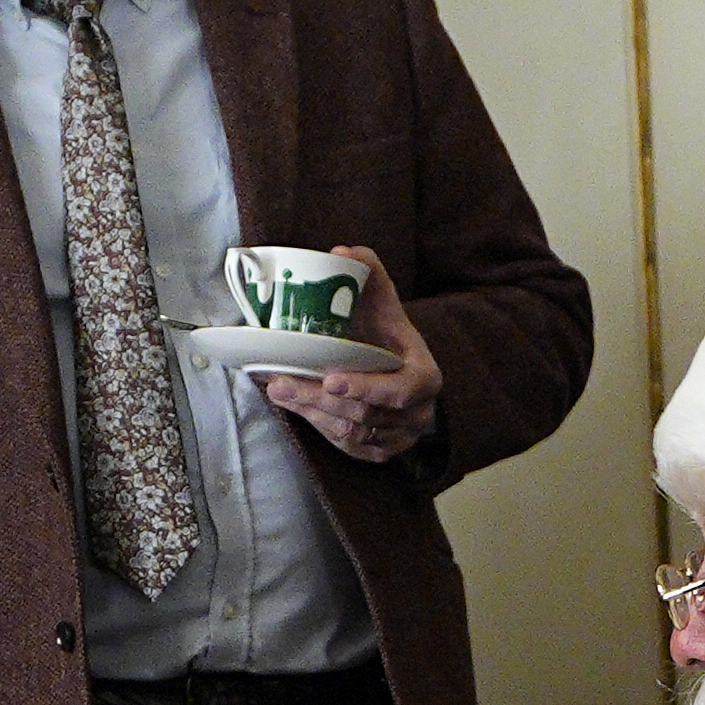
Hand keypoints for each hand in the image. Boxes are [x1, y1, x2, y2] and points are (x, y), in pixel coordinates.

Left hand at [259, 243, 443, 463]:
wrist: (402, 373)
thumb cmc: (389, 337)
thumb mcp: (385, 304)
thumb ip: (370, 273)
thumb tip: (341, 250)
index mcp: (425, 378)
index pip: (400, 390)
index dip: (367, 388)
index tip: (332, 378)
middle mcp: (417, 414)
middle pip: (364, 415)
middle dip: (319, 399)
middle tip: (283, 382)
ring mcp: (399, 439)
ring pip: (350, 433)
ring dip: (311, 412)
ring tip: (280, 389)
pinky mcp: (379, 453)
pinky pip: (344, 446)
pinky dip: (316, 425)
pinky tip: (295, 404)